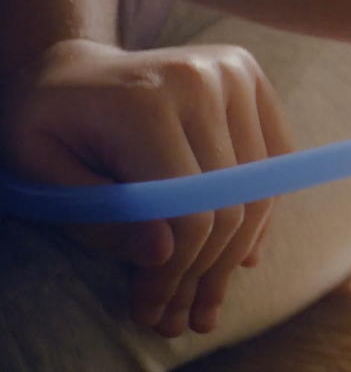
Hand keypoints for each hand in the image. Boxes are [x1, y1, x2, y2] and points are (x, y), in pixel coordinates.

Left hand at [0, 39, 292, 336]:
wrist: (66, 66)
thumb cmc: (43, 124)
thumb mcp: (42, 177)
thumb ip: (99, 218)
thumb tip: (164, 256)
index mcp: (146, 101)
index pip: (190, 208)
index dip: (177, 272)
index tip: (150, 310)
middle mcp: (202, 79)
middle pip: (232, 201)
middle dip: (207, 271)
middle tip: (178, 316)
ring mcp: (232, 72)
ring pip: (260, 186)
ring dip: (238, 250)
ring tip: (207, 294)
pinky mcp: (249, 75)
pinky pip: (275, 157)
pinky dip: (261, 210)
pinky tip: (238, 250)